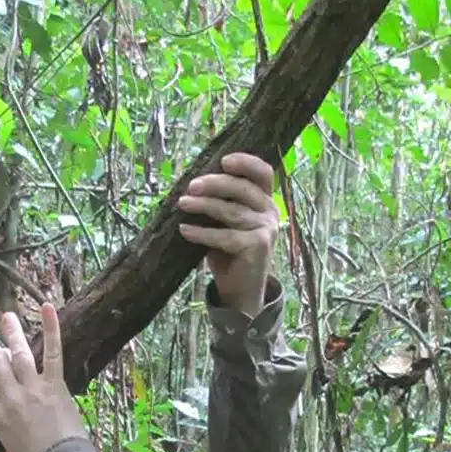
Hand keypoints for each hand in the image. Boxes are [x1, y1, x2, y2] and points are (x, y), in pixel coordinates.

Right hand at [0, 304, 86, 451]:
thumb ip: (8, 446)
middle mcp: (10, 398)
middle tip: (3, 358)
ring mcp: (33, 389)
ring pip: (17, 355)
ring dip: (12, 334)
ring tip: (7, 317)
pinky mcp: (55, 385)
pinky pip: (52, 352)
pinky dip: (51, 328)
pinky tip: (46, 306)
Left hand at [177, 153, 277, 316]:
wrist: (239, 290)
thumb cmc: (227, 252)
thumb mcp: (224, 222)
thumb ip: (219, 202)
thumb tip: (192, 185)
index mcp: (264, 200)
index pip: (263, 173)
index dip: (246, 162)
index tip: (223, 161)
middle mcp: (269, 211)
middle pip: (242, 188)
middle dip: (214, 184)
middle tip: (190, 187)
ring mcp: (266, 229)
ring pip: (232, 211)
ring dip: (203, 206)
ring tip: (182, 204)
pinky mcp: (258, 246)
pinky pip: (225, 236)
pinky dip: (202, 233)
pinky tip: (185, 230)